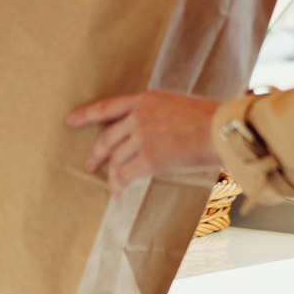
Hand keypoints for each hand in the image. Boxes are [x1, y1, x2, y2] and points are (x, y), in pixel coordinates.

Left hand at [67, 92, 221, 193]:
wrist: (223, 129)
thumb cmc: (210, 119)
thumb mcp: (178, 105)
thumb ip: (158, 115)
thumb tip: (148, 132)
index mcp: (146, 99)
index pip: (108, 106)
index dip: (86, 114)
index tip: (70, 120)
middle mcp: (139, 116)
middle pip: (107, 137)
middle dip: (96, 153)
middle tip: (90, 164)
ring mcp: (142, 136)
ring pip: (116, 159)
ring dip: (112, 175)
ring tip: (112, 186)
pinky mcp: (149, 158)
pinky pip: (125, 175)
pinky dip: (119, 186)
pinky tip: (120, 195)